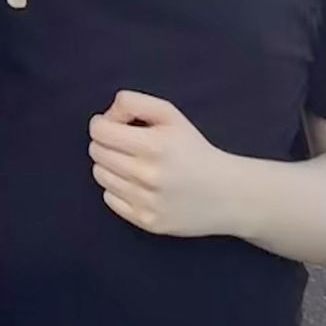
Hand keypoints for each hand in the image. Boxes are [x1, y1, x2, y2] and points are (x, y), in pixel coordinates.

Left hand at [88, 91, 240, 238]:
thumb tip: (104, 117)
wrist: (229, 194)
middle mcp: (148, 176)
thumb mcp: (169, 114)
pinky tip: (138, 186)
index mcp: (154, 146)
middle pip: (96, 152)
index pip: (99, 131)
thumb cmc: (193, 149)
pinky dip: (117, 189)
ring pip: (99, 175)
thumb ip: (131, 103)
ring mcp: (148, 202)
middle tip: (126, 145)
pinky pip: (109, 199)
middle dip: (106, 144)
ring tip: (133, 165)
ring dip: (110, 166)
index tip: (116, 126)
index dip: (103, 124)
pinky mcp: (148, 222)